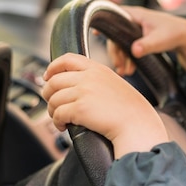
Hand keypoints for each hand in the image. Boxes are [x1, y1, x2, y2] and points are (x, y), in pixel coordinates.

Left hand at [42, 53, 169, 157]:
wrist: (138, 125)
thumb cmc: (131, 111)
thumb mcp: (115, 85)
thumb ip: (97, 81)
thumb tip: (75, 87)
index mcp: (98, 70)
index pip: (67, 59)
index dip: (53, 68)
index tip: (47, 77)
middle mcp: (89, 78)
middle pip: (54, 81)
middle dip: (48, 94)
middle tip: (53, 104)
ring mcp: (83, 92)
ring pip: (53, 99)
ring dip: (53, 111)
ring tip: (60, 119)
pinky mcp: (80, 109)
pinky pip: (58, 114)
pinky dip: (57, 122)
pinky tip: (64, 126)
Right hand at [108, 6, 185, 75]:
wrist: (185, 37)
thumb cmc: (174, 33)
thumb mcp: (160, 40)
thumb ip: (147, 45)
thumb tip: (134, 51)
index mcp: (135, 15)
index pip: (113, 16)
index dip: (103, 25)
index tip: (95, 33)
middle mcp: (132, 21)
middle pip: (115, 35)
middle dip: (116, 53)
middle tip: (120, 67)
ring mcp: (134, 30)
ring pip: (121, 44)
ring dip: (122, 58)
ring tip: (125, 72)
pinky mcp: (138, 39)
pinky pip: (128, 48)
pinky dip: (128, 59)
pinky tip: (129, 70)